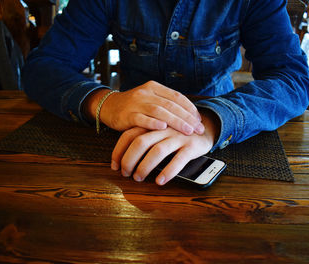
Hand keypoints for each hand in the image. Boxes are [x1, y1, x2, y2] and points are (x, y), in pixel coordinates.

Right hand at [84, 81, 204, 134]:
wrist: (108, 106)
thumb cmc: (134, 106)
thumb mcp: (150, 99)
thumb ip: (166, 103)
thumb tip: (190, 115)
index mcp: (154, 87)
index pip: (177, 97)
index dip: (190, 108)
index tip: (200, 120)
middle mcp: (146, 92)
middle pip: (171, 105)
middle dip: (187, 118)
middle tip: (199, 129)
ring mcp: (136, 103)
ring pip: (160, 111)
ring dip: (176, 121)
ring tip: (188, 131)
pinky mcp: (127, 114)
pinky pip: (142, 118)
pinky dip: (153, 123)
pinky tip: (163, 127)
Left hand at [111, 110, 218, 184]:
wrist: (207, 128)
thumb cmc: (177, 133)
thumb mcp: (159, 131)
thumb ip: (145, 138)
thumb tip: (124, 159)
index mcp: (153, 124)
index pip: (129, 135)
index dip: (119, 151)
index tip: (114, 166)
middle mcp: (163, 128)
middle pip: (140, 142)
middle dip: (129, 160)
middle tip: (126, 174)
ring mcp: (178, 136)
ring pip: (157, 151)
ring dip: (145, 166)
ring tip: (139, 178)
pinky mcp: (191, 146)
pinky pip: (179, 160)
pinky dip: (168, 171)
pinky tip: (160, 181)